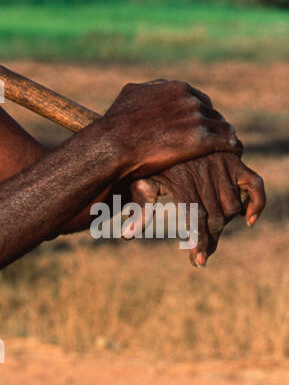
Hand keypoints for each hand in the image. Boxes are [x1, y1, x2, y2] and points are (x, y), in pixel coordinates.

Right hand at [102, 80, 241, 178]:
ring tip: (228, 149)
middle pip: (211, 112)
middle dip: (213, 125)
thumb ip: (147, 90)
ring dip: (225, 137)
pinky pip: (227, 141)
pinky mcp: (201, 138)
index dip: (200, 113)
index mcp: (175, 87)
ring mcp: (196, 117)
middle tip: (214, 140)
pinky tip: (233, 155)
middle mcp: (188, 98)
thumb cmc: (117, 123)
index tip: (200, 126)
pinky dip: (232, 147)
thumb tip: (149, 89)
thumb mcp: (131, 95)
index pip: (199, 98)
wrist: (114, 144)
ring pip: (222, 126)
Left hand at [126, 152, 265, 267]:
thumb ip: (140, 207)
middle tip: (203, 252)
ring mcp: (221, 164)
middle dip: (211, 239)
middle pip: (216, 217)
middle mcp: (204, 172)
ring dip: (226, 222)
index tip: (199, 261)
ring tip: (212, 229)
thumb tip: (128, 235)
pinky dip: (256, 203)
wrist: (166, 123)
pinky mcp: (234, 158)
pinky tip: (248, 219)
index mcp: (180, 180)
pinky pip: (254, 185)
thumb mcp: (142, 178)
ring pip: (233, 206)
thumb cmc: (151, 156)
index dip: (198, 242)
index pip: (196, 218)